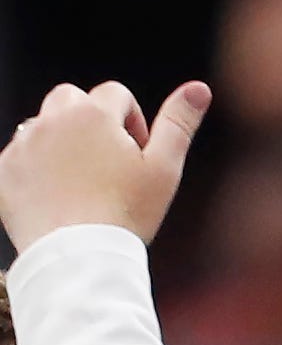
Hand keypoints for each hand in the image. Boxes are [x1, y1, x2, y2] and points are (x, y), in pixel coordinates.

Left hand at [0, 81, 207, 252]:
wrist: (79, 256)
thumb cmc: (127, 214)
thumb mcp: (164, 169)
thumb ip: (179, 124)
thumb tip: (199, 89)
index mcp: (93, 114)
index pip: (116, 94)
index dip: (133, 123)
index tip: (136, 156)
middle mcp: (52, 119)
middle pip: (72, 99)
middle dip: (91, 121)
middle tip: (108, 164)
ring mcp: (23, 144)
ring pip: (44, 125)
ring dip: (62, 142)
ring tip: (83, 183)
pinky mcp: (5, 170)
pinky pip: (21, 156)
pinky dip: (37, 170)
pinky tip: (58, 198)